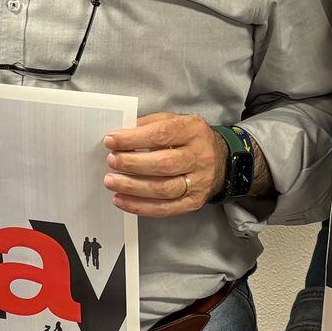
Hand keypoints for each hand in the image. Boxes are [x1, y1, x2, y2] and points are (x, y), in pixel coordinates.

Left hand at [102, 113, 223, 215]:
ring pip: (164, 189)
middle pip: (163, 164)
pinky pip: (166, 208)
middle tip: (112, 161)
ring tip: (112, 181)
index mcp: (193, 131)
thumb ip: (149, 125)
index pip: (161, 134)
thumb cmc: (189, 139)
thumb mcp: (174, 121)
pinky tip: (122, 200)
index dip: (133, 139)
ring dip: (133, 187)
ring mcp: (199, 182)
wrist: (220, 160)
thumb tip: (120, 136)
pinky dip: (141, 206)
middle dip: (132, 164)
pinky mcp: (194, 202)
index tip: (111, 141)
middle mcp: (200, 157)